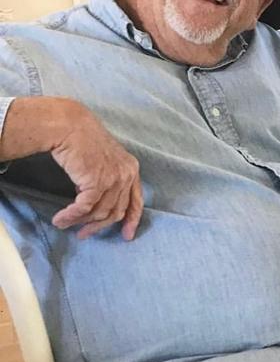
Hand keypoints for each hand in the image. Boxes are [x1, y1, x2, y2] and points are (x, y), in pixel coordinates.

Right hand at [50, 105, 142, 239]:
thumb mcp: (104, 160)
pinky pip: (84, 208)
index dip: (132, 220)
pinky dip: (71, 216)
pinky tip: (60, 219)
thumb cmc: (82, 139)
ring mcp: (114, 179)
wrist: (69, 125)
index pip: (136, 201)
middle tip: (83, 234)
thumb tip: (94, 199)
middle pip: (116, 211)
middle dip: (98, 226)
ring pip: (99, 212)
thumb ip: (106, 179)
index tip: (127, 236)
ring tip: (64, 224)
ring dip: (80, 221)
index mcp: (131, 169)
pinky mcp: (97, 181)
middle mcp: (126, 175)